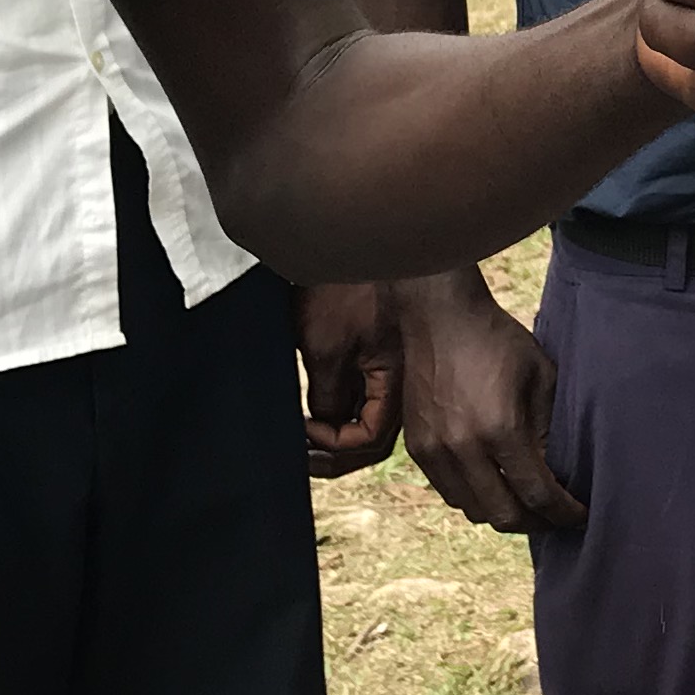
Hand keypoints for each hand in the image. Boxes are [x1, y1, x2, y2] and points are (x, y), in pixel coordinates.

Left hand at [298, 279, 401, 476]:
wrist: (355, 239)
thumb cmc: (344, 286)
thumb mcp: (325, 347)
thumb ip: (326, 396)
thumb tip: (323, 427)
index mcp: (395, 381)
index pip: (370, 440)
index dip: (334, 446)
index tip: (302, 431)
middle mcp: (398, 382)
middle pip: (371, 439)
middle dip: (333, 452)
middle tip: (297, 455)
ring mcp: (387, 370)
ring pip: (364, 421)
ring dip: (333, 433)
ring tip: (299, 436)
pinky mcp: (374, 355)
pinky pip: (359, 398)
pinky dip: (334, 410)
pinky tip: (309, 409)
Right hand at [396, 266, 577, 534]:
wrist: (439, 316)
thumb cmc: (498, 340)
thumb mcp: (541, 377)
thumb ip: (550, 429)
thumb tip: (560, 472)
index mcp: (500, 429)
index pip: (537, 494)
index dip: (563, 513)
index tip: (579, 516)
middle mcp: (463, 447)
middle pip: (504, 515)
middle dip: (536, 522)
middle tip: (555, 516)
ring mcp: (435, 450)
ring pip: (473, 510)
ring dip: (503, 513)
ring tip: (526, 503)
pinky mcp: (417, 447)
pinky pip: (449, 493)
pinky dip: (474, 498)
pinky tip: (494, 485)